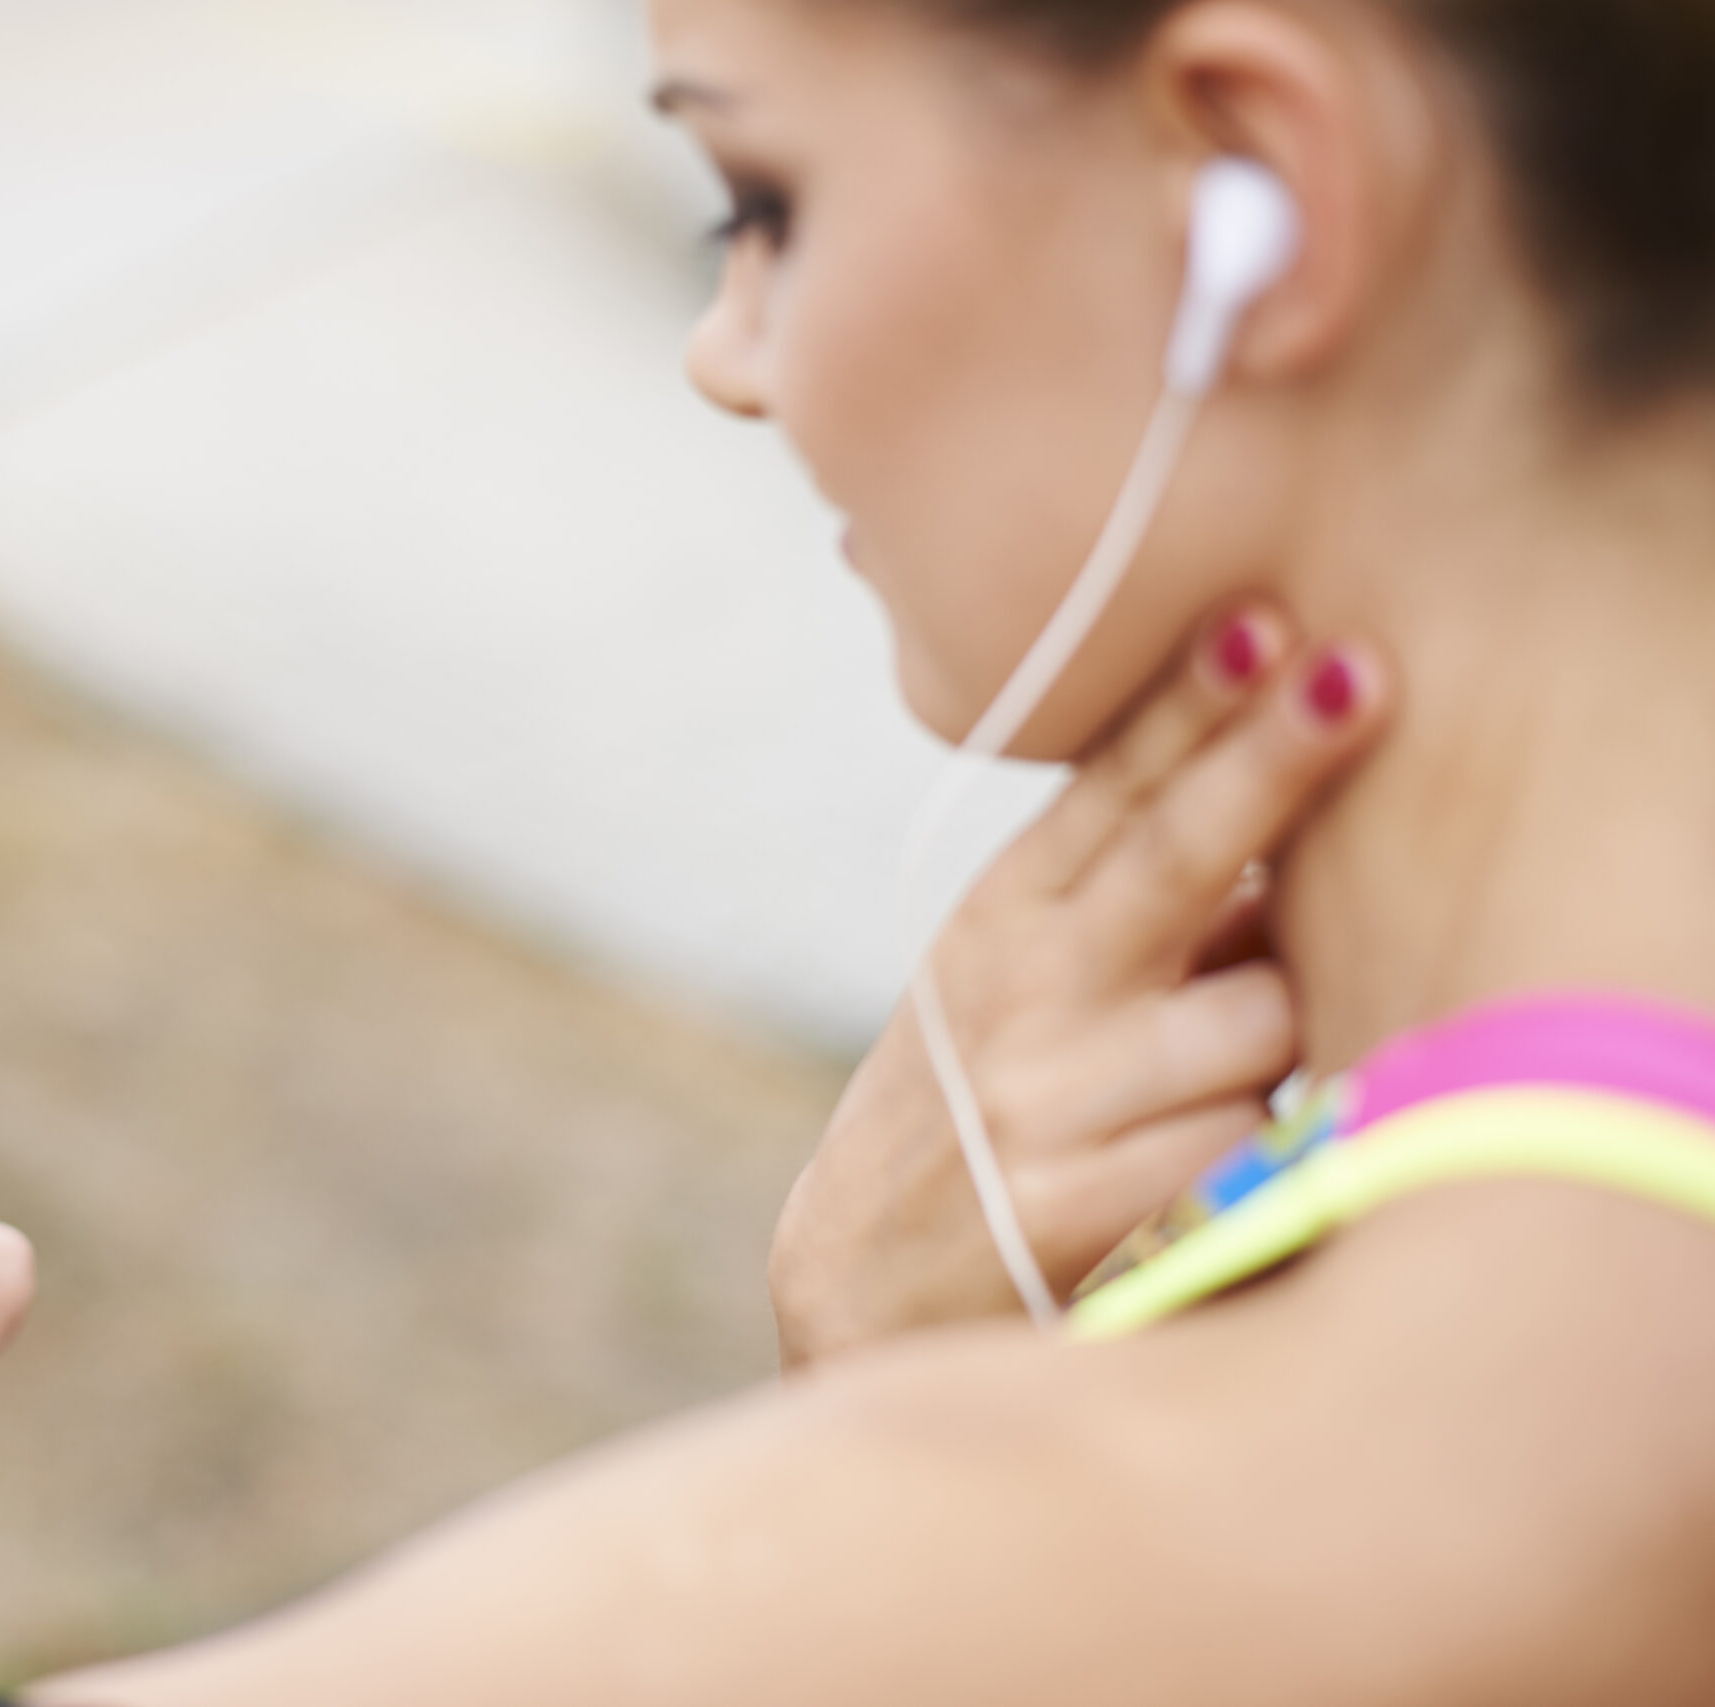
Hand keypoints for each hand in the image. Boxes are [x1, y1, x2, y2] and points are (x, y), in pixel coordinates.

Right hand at [770, 606, 1388, 1367]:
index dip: (1189, 704)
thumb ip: (1131, 902)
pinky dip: (1266, 1145)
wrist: (858, 1286)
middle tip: (1363, 679)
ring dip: (1291, 1029)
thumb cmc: (981, 1107)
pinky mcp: (1078, 1208)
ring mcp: (1045, 1097)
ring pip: (1254, 1019)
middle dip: (1271, 764)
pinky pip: (1243, 1145)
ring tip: (1247, 1062)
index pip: (1106, 788)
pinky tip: (1229, 1161)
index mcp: (1000, 914)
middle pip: (1172, 859)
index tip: (1267, 621)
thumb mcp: (1011, 982)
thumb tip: (1293, 801)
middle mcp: (1017, 990)